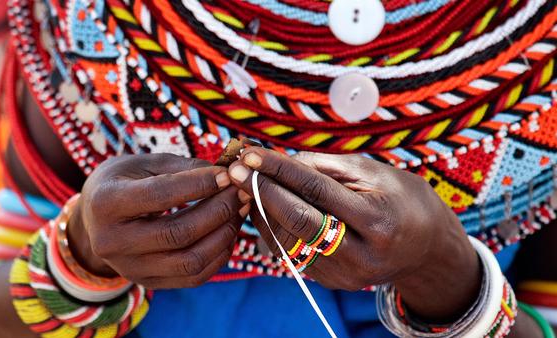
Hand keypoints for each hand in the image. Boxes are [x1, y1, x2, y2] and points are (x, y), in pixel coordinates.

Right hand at [67, 153, 249, 288]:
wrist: (94, 220)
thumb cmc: (123, 182)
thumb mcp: (143, 164)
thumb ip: (182, 167)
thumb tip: (227, 171)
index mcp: (106, 203)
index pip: (160, 195)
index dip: (199, 184)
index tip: (227, 174)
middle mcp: (112, 242)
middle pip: (178, 233)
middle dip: (218, 210)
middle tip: (241, 191)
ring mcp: (130, 268)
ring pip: (189, 261)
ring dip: (224, 235)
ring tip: (238, 210)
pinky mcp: (148, 282)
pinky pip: (193, 277)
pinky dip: (218, 255)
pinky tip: (228, 232)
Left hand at [228, 148, 480, 321]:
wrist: (425, 247)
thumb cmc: (400, 198)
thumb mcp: (374, 172)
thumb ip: (326, 167)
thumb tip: (279, 161)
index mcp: (377, 222)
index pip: (316, 190)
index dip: (279, 169)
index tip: (251, 152)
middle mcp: (360, 255)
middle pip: (296, 220)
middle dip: (261, 190)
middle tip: (235, 168)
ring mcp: (344, 275)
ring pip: (287, 241)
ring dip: (261, 210)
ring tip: (246, 183)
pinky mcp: (331, 283)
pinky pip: (291, 253)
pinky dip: (273, 228)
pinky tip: (263, 206)